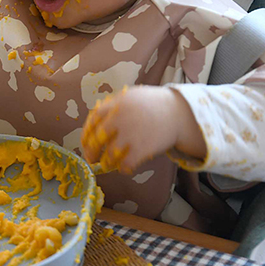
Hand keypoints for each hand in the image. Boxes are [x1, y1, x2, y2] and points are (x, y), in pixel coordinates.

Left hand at [81, 86, 205, 173]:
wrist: (180, 112)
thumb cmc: (153, 105)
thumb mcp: (131, 97)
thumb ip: (113, 106)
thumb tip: (94, 121)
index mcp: (116, 104)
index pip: (93, 119)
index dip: (86, 133)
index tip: (84, 142)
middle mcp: (120, 118)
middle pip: (97, 139)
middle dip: (91, 152)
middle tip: (91, 159)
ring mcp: (130, 134)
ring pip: (109, 154)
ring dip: (106, 163)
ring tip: (107, 165)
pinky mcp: (142, 148)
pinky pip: (126, 164)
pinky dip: (123, 168)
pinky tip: (124, 168)